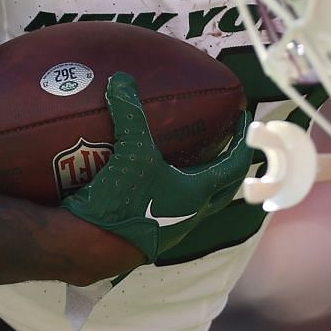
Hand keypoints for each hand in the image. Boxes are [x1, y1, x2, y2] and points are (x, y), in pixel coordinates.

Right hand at [62, 73, 252, 263]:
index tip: (243, 123)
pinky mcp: (151, 237)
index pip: (235, 166)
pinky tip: (155, 181)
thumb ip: (128, 115)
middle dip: (229, 163)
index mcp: (198, 194)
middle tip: (224, 139)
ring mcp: (173, 230)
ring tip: (192, 158)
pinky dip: (175, 193)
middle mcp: (192, 214)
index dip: (242, 142)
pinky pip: (174, 211)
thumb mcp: (129, 154)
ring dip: (203, 181)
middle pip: (224, 187)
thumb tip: (121, 80)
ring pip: (200, 202)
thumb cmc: (120, 205)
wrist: (88, 250)